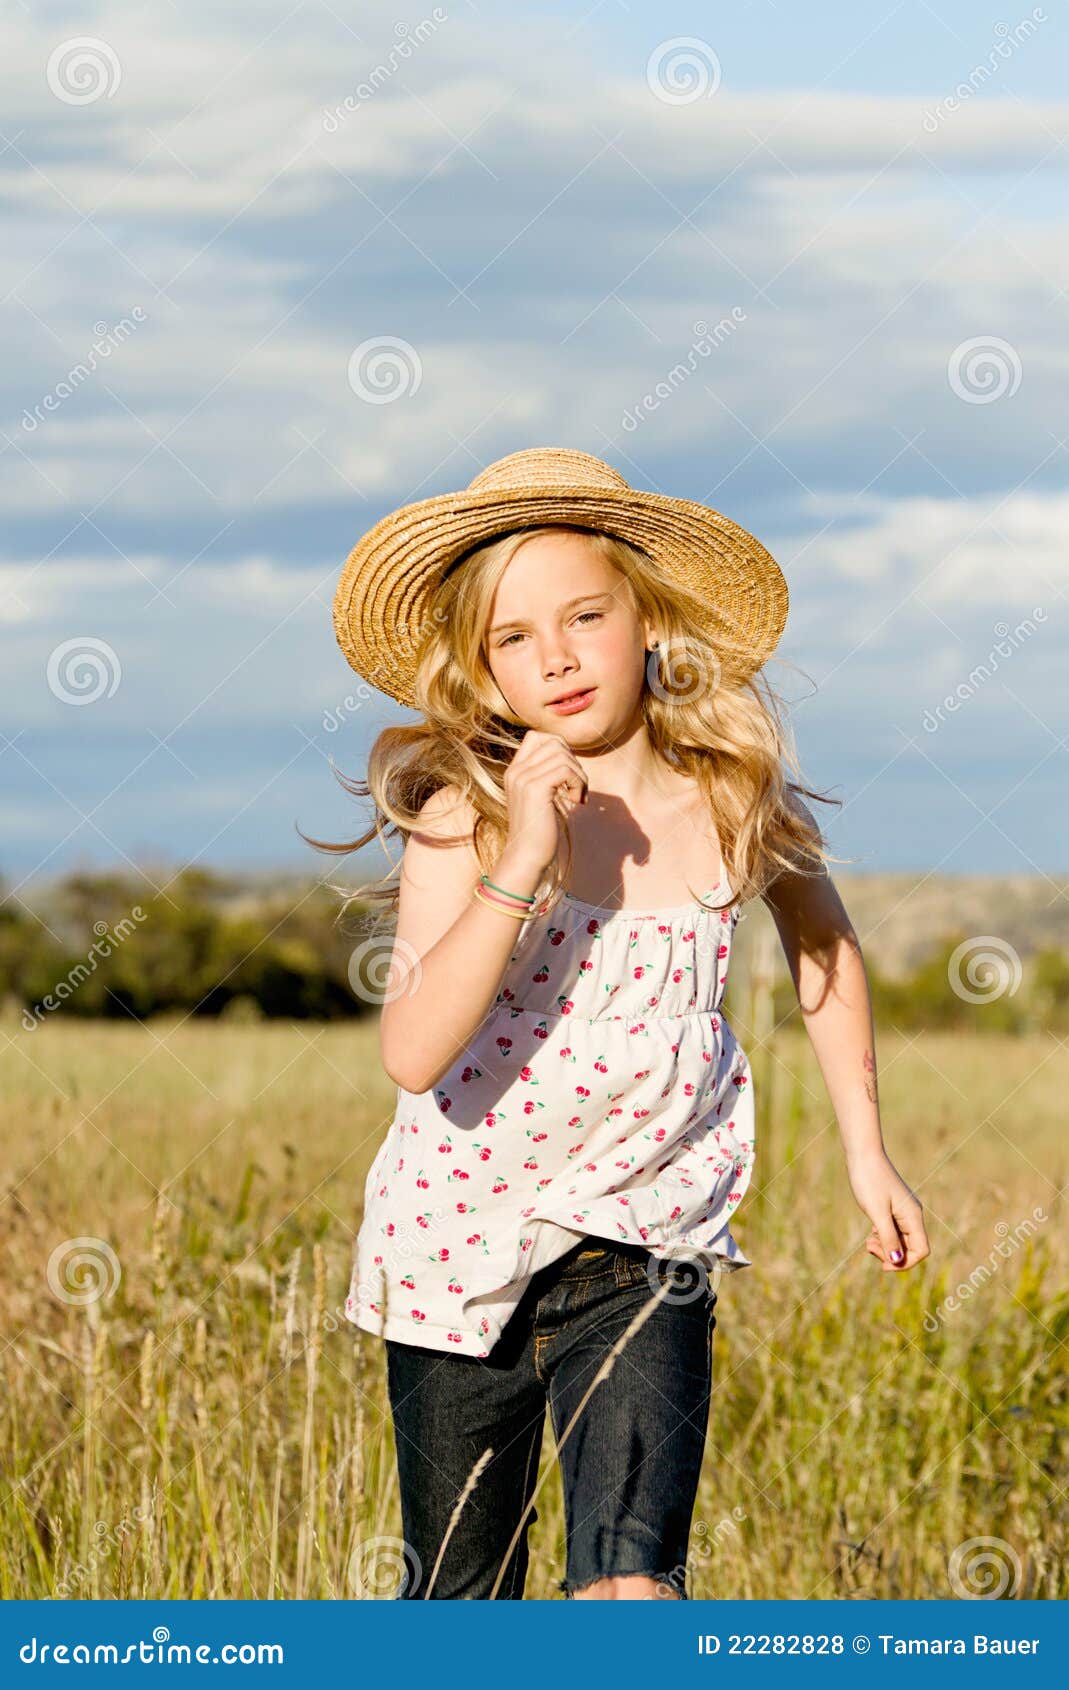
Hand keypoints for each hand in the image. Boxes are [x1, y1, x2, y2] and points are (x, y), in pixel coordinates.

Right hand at [501, 729, 588, 876]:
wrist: (526, 857)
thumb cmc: (538, 833)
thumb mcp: (540, 798)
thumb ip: (547, 777)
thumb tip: (570, 759)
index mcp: (515, 771)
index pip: (536, 737)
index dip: (559, 748)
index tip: (566, 774)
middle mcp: (516, 771)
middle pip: (554, 742)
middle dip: (573, 761)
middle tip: (576, 786)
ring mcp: (523, 778)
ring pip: (563, 755)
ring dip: (579, 775)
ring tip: (578, 796)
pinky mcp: (535, 789)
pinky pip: (566, 770)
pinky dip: (579, 783)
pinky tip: (577, 801)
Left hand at [846, 1148, 930, 1271]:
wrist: (863, 1154)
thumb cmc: (869, 1181)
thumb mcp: (877, 1213)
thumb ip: (888, 1238)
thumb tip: (897, 1262)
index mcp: (913, 1216)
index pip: (921, 1250)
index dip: (904, 1263)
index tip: (882, 1263)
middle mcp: (912, 1215)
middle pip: (911, 1248)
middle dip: (892, 1255)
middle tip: (870, 1246)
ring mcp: (903, 1211)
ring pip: (901, 1240)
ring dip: (885, 1246)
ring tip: (868, 1241)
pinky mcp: (893, 1208)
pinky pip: (893, 1231)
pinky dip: (883, 1236)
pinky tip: (871, 1232)